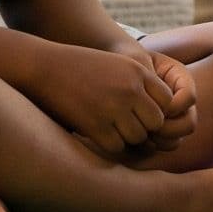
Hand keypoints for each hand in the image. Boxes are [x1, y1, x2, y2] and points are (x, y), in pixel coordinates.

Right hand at [32, 43, 178, 153]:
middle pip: (156, 122)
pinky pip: (116, 146)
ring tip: (111, 128)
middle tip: (126, 124)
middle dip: (144, 127)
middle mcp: (130, 89)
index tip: (140, 111)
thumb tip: (161, 116)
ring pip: (138, 137)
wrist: (44, 67)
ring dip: (127, 138)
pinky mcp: (95, 125)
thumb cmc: (81, 67)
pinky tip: (97, 134)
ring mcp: (113, 107)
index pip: (167, 101)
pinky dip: (109, 144)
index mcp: (138, 71)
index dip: (155, 109)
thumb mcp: (117, 65)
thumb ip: (140, 84)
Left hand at [118, 44, 199, 151]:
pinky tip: (135, 139)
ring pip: (177, 139)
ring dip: (160, 141)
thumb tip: (160, 105)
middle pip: (189, 123)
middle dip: (169, 129)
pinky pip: (164, 146)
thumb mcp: (137, 60)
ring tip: (140, 133)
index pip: (189, 98)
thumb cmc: (126, 59)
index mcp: (180, 78)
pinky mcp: (161, 130)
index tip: (151, 105)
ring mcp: (172, 117)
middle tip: (148, 127)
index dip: (173, 106)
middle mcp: (181, 100)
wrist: (114, 69)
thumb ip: (149, 76)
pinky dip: (153, 146)